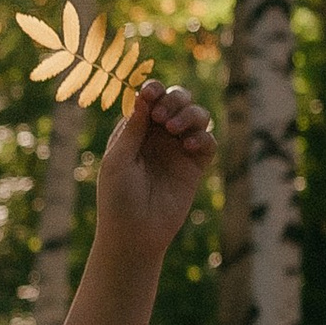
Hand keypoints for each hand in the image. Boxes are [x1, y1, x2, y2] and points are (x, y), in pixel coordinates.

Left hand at [93, 79, 214, 259]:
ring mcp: (178, 149)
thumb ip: (133, 128)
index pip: (150, 99)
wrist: (134, 234)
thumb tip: (143, 95)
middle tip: (161, 117)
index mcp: (136, 129)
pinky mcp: (195, 166)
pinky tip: (189, 146)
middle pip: (177, 100)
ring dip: (189, 114)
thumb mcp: (118, 159)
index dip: (154, 90)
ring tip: (174, 129)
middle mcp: (159, 135)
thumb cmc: (117, 197)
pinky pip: (208, 141)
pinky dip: (203, 137)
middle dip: (174, 99)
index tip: (151, 93)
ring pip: (197, 115)